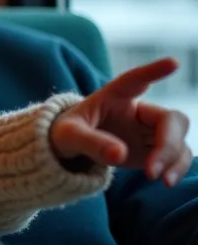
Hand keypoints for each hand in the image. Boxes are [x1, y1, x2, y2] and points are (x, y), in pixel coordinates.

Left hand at [49, 58, 191, 186]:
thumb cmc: (65, 133)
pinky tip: (165, 181)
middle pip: (169, 119)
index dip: (153, 71)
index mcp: (114, 96)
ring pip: (179, 138)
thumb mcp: (69, 136)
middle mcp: (138, 110)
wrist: (68, 150)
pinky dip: (176, 168)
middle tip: (152, 171)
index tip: (173, 63)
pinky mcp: (153, 149)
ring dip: (175, 160)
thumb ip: (91, 142)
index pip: (134, 79)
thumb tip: (120, 154)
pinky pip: (177, 156)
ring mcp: (148, 130)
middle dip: (168, 144)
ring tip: (161, 181)